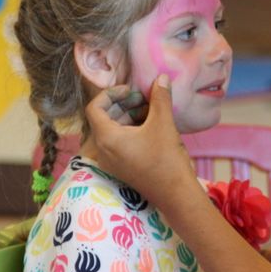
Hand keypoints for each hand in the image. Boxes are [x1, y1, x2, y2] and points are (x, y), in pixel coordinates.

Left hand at [86, 75, 199, 209]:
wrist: (175, 194)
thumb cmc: (166, 158)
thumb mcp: (163, 123)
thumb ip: (160, 98)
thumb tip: (161, 78)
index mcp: (106, 138)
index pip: (95, 107)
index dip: (111, 94)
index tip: (131, 90)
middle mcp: (103, 150)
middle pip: (104, 118)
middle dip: (123, 104)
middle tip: (144, 98)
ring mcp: (111, 161)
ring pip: (113, 130)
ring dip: (129, 116)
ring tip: (151, 110)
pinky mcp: (121, 167)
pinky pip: (119, 142)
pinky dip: (131, 129)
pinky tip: (151, 125)